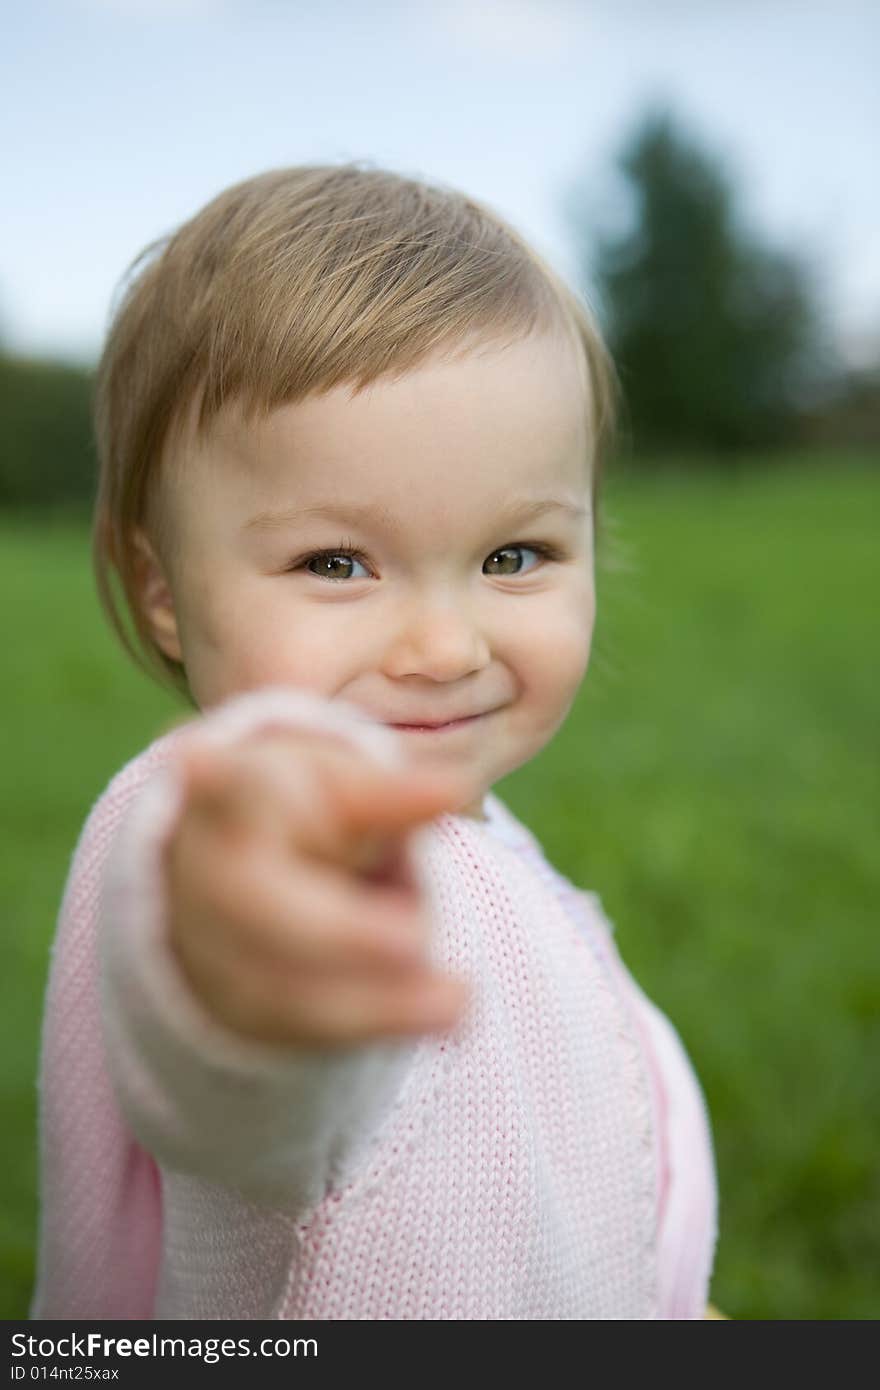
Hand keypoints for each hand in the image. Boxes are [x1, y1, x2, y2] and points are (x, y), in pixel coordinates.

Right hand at [164, 728, 470, 1047]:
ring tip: (458, 998)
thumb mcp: (342, 789)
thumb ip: (390, 795)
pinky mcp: (243, 1006)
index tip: (194, 760)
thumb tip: (451, 788)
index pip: (224, 789)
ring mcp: (214, 948)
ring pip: (284, 985)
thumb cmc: (304, 813)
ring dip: (374, 998)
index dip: (209, 778)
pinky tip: (447, 1013)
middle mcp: (208, 875)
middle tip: (417, 937)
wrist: (245, 877)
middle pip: (255, 907)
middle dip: (340, 932)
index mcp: (233, 800)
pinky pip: (307, 1028)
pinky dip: (379, 1022)